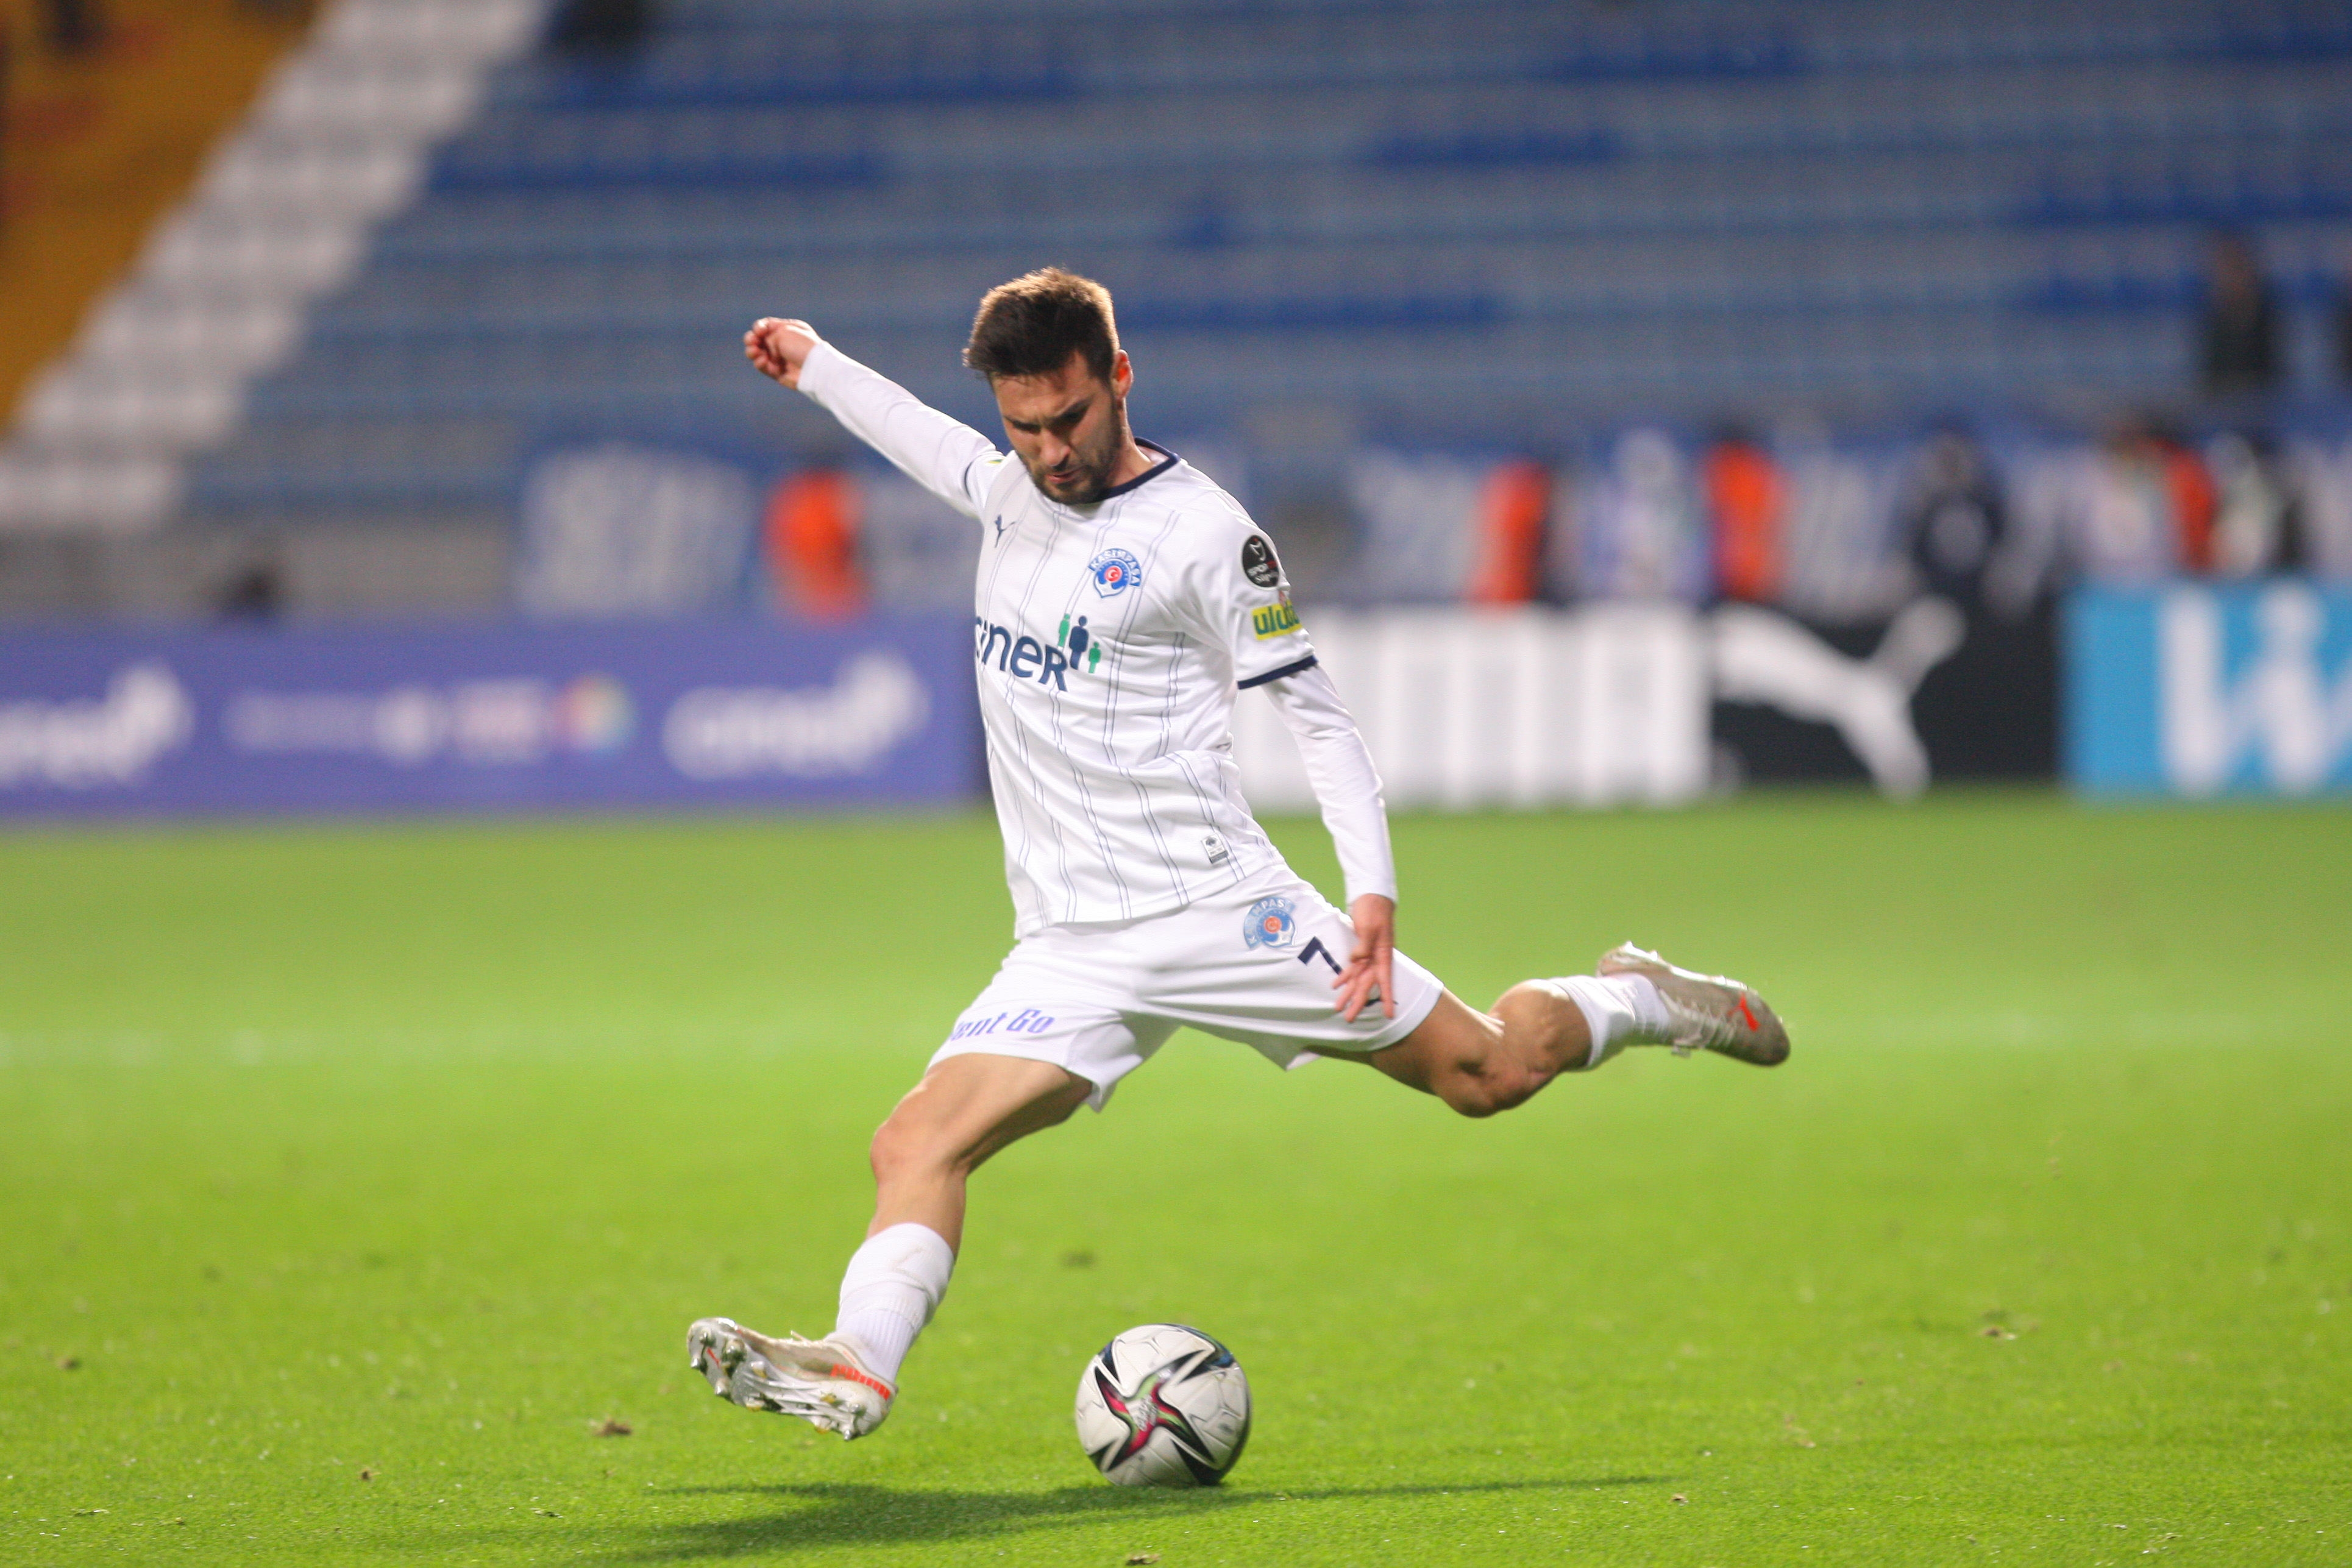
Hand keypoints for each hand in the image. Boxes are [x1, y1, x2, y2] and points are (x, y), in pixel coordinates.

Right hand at [744, 317, 820, 387]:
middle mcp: (784, 343)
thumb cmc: (801, 346)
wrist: (814, 368)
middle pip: (759, 340)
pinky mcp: (778, 372)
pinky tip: (763, 361)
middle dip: (751, 339)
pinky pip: (763, 367)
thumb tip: (763, 349)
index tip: (760, 331)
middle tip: (752, 342)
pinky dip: (760, 363)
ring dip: (752, 352)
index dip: (759, 327)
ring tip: (755, 352)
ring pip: (758, 354)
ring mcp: (781, 358)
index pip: (767, 325)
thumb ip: (768, 336)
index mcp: (788, 329)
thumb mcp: (783, 332)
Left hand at [1333, 893, 1396, 1022]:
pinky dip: (1344, 976)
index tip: (1389, 1014)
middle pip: (1367, 984)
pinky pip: (1352, 968)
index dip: (1386, 998)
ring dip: (1348, 992)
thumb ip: (1364, 944)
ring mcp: (1368, 955)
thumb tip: (1356, 959)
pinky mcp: (1360, 950)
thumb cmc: (1374, 909)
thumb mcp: (1370, 925)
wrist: (1371, 896)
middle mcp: (1376, 959)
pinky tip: (1336, 985)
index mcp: (1383, 954)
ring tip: (1338, 1007)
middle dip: (1358, 1002)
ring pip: (1357, 979)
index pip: (1385, 981)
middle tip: (1349, 1018)